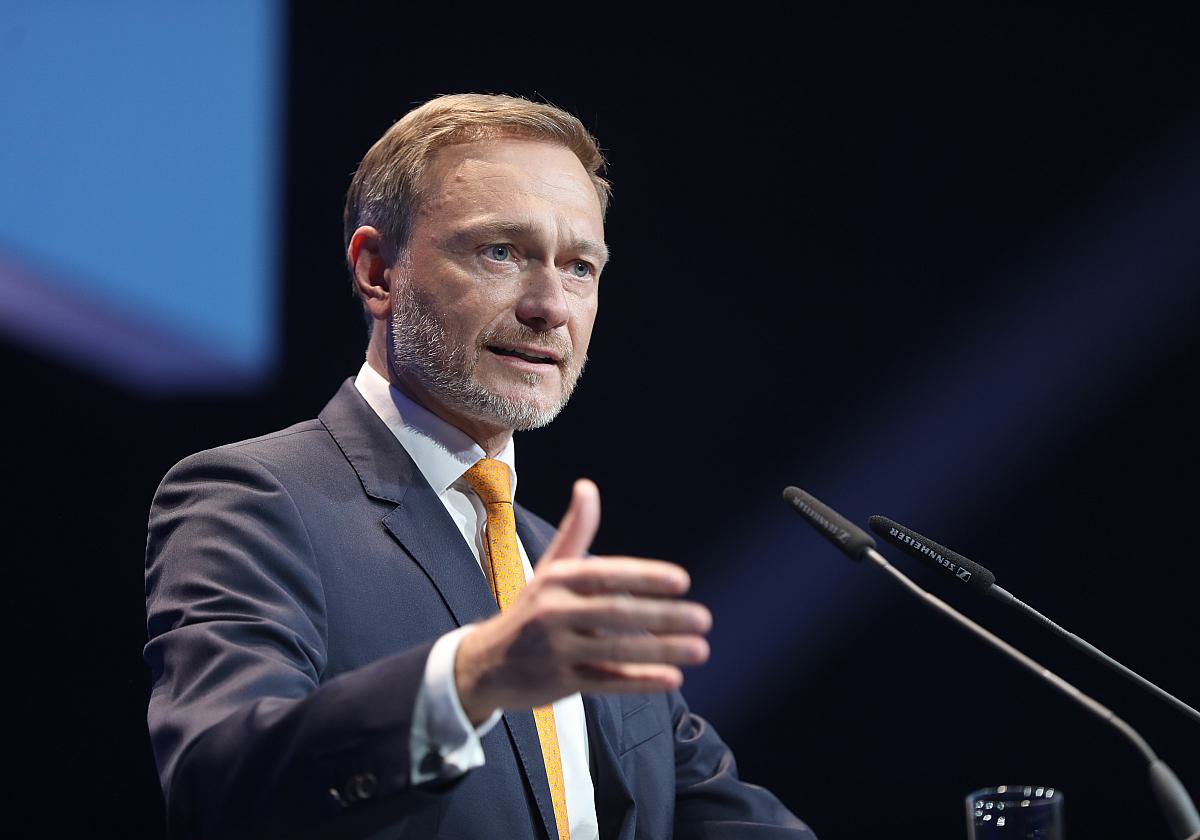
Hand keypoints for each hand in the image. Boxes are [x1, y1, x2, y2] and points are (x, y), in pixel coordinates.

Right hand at [454, 479, 711, 723]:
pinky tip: (672, 678)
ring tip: (700, 649)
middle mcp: (553, 613)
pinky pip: (606, 682)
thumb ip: (575, 532)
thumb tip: (587, 485)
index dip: (643, 577)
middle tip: (703, 618)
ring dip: (661, 650)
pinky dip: (639, 681)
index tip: (681, 581)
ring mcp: (556, 651)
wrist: (485, 664)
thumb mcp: (550, 569)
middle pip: (615, 614)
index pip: (605, 575)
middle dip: (662, 616)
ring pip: (616, 651)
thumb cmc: (530, 610)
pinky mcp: (560, 683)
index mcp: (557, 580)